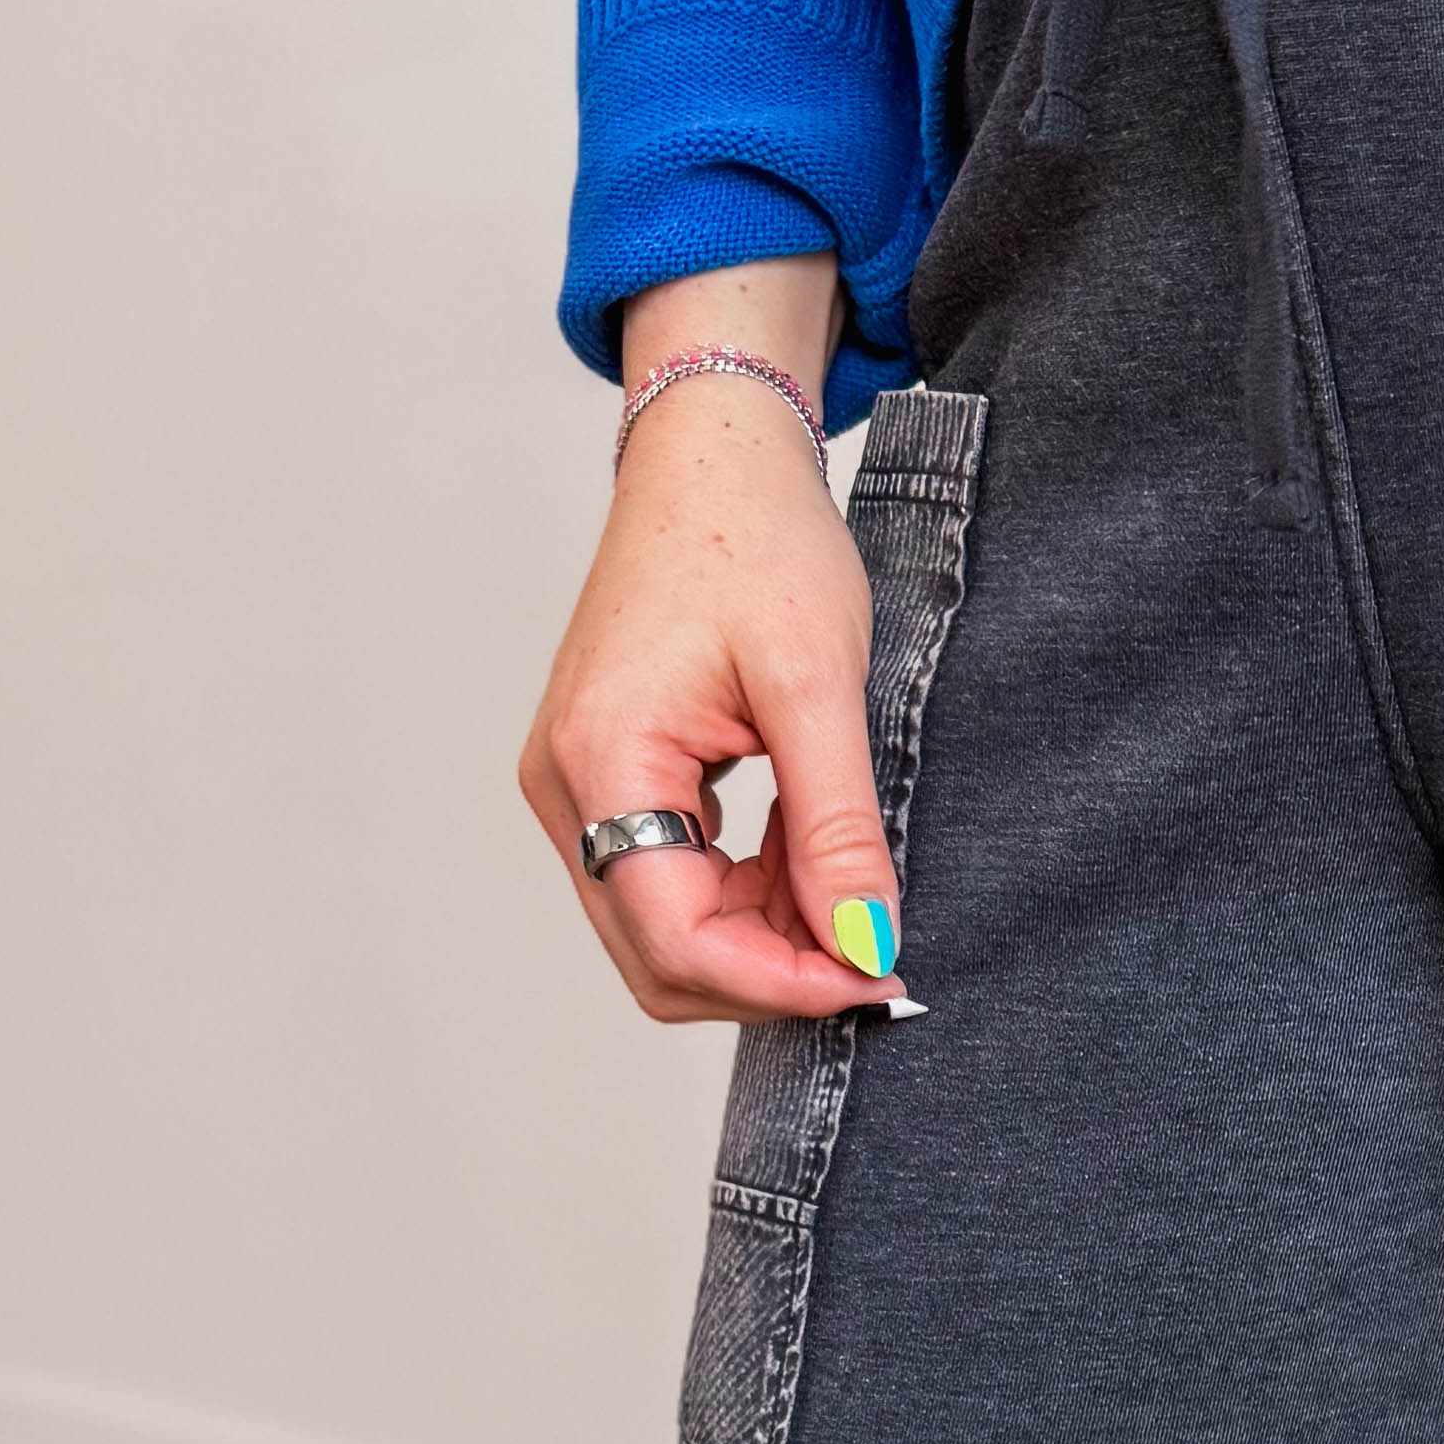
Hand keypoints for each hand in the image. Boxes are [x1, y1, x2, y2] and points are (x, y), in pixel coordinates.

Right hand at [518, 258, 895, 1023]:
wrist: (713, 460)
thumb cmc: (755, 540)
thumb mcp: (818, 684)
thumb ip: (837, 827)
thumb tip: (866, 944)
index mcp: (601, 760)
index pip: (677, 939)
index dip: (782, 984)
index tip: (877, 976)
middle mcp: (565, 788)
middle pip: (659, 956)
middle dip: (771, 976)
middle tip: (875, 956)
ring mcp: (578, 788)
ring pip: (664, 933)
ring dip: (761, 943)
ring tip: (850, 900)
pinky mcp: (607, 783)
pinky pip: (669, 885)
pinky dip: (746, 904)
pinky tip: (811, 869)